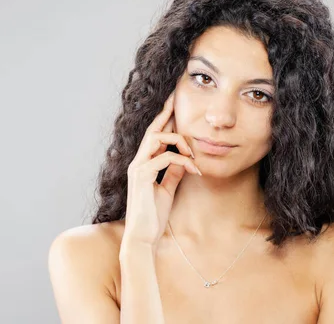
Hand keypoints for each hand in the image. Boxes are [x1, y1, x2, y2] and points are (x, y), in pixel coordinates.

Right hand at [122, 90, 201, 248]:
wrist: (142, 236)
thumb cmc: (153, 216)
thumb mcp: (167, 189)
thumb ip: (173, 173)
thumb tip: (184, 160)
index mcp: (143, 163)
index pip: (154, 135)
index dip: (165, 119)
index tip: (175, 104)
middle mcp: (138, 161)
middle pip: (152, 128)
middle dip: (166, 112)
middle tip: (177, 97)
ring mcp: (138, 167)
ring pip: (157, 137)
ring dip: (179, 140)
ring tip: (193, 153)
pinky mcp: (142, 176)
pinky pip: (165, 157)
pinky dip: (183, 160)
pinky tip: (195, 170)